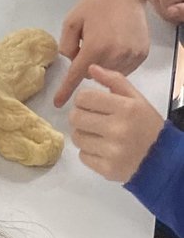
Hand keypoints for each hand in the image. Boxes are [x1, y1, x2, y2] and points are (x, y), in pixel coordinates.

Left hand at [54, 0, 148, 107]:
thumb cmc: (95, 4)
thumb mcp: (71, 21)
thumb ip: (66, 45)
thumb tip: (73, 63)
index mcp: (94, 47)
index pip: (76, 76)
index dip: (66, 90)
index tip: (58, 103)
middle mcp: (114, 56)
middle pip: (94, 74)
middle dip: (87, 64)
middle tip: (90, 43)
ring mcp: (130, 57)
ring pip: (110, 74)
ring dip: (103, 65)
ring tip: (105, 42)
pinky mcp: (141, 55)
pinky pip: (124, 69)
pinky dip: (117, 63)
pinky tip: (116, 45)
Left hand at [70, 64, 163, 181]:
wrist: (162, 159)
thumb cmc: (146, 125)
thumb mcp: (136, 99)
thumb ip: (114, 80)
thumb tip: (91, 68)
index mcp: (125, 108)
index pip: (84, 98)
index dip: (83, 100)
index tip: (90, 104)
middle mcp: (117, 129)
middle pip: (75, 118)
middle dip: (80, 116)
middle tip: (90, 119)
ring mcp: (112, 151)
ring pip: (77, 137)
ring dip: (83, 134)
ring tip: (97, 134)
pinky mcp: (107, 169)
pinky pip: (82, 156)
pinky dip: (89, 152)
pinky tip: (102, 149)